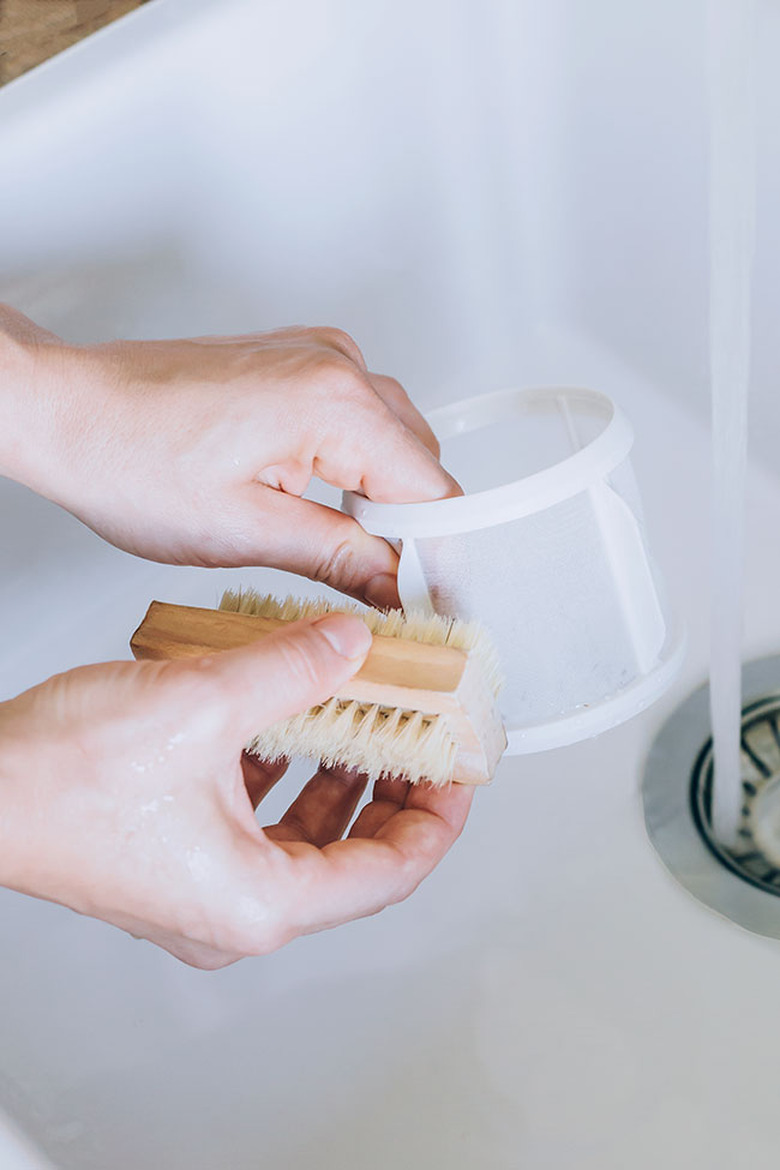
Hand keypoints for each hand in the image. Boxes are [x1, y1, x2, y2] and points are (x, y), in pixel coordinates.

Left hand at [0, 306, 458, 608]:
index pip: (432, 492)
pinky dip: (353, 466)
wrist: (67, 410)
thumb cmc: (127, 457)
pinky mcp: (294, 362)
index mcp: (334, 402)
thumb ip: (340, 559)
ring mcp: (315, 357)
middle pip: (420, 465)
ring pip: (392, 442)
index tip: (434, 604)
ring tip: (341, 551)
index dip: (440, 558)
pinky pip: (357, 417)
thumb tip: (396, 585)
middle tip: (383, 593)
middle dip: (410, 532)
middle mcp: (335, 365)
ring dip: (381, 500)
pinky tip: (320, 503)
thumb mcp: (244, 531)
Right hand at [0, 612, 471, 967]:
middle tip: (423, 742)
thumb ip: (292, 667)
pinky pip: (257, 824)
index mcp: (260, 900)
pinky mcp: (176, 859)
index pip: (391, 872)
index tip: (462, 772)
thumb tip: (351, 644)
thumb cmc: (59, 780)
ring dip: (340, 779)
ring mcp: (202, 888)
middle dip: (394, 793)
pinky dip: (285, 776)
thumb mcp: (202, 703)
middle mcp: (235, 910)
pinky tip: (288, 724)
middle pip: (354, 859)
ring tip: (366, 721)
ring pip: (305, 839)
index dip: (439, 817)